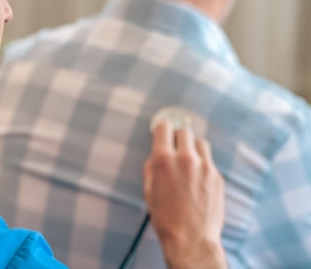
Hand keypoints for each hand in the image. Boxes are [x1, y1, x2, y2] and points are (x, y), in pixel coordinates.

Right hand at [143, 121, 226, 268]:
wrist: (190, 239)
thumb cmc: (166, 218)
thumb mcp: (148, 189)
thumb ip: (152, 166)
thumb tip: (157, 155)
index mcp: (164, 160)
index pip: (164, 127)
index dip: (162, 128)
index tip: (162, 131)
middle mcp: (185, 159)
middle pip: (184, 131)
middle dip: (178, 138)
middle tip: (175, 148)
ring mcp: (204, 167)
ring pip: (200, 143)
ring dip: (193, 148)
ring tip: (188, 163)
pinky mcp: (217, 177)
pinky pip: (209, 161)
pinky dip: (203, 165)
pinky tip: (197, 179)